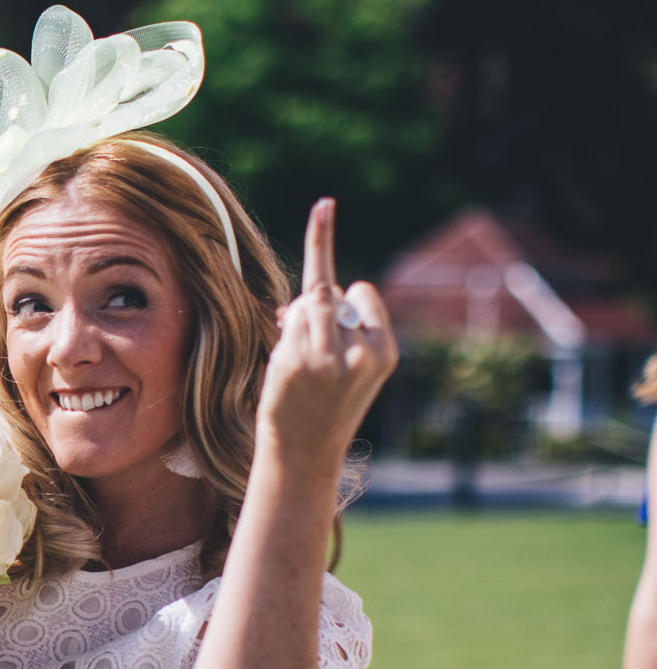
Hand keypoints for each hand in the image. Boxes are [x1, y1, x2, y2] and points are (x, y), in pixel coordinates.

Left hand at [259, 199, 398, 475]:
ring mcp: (329, 357)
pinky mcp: (297, 363)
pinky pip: (286, 322)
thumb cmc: (323, 406)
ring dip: (296, 320)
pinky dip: (283, 333)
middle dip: (316, 309)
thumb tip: (308, 292)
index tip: (325, 213)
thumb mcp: (350, 367)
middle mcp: (362, 351)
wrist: (303, 455)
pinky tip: (288, 369)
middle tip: (313, 356)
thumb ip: (337, 327)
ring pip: (305, 303)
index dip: (343, 290)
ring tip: (300, 362)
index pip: (361, 291)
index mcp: (384, 351)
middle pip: (330, 292)